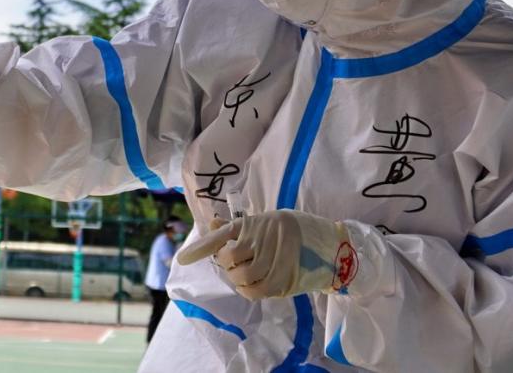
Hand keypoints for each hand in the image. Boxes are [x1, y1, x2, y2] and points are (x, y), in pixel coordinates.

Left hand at [176, 210, 357, 299]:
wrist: (331, 244)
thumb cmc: (294, 230)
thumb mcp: (266, 221)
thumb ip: (239, 227)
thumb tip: (212, 224)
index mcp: (255, 222)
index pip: (222, 234)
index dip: (201, 247)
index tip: (182, 259)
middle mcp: (262, 238)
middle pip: (228, 258)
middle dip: (226, 264)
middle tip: (235, 262)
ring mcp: (273, 258)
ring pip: (240, 276)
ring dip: (237, 278)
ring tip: (244, 273)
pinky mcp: (282, 278)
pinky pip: (255, 291)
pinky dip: (247, 291)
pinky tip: (250, 285)